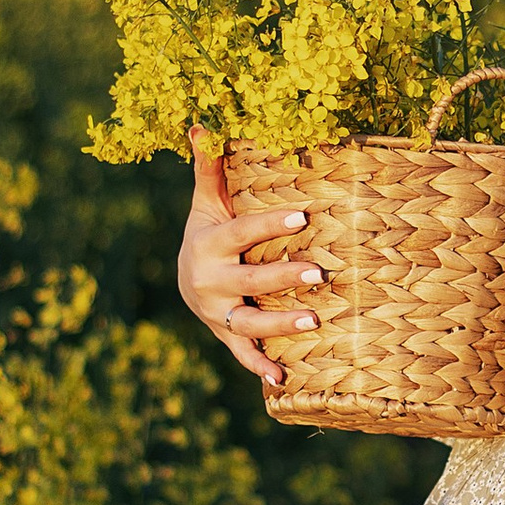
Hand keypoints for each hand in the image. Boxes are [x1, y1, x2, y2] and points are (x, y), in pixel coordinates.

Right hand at [176, 132, 321, 385]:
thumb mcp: (207, 201)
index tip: (304, 215)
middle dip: (284, 276)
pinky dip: (258, 367)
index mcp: (208, 244)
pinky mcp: (224, 334)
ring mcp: (217, 312)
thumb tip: (202, 125)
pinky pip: (241, 353)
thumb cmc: (208, 230)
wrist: (183, 277)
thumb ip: (209, 167)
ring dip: (279, 323)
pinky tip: (281, 378)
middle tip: (320, 271)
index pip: (242, 232)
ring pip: (248, 322)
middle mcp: (209, 281)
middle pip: (249, 281)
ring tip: (314, 320)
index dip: (270, 225)